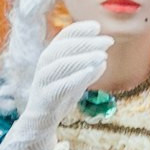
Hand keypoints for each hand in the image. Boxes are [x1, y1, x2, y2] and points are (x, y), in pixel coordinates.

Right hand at [0, 22, 117, 149]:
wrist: (41, 122)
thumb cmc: (59, 96)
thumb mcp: (76, 80)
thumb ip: (88, 70)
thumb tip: (104, 60)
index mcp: (51, 57)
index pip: (63, 36)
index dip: (79, 29)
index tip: (97, 27)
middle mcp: (44, 65)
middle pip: (63, 47)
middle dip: (87, 42)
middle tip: (108, 41)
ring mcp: (43, 81)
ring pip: (60, 64)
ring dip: (83, 57)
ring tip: (103, 55)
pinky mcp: (45, 97)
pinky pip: (60, 85)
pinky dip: (76, 77)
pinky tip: (92, 71)